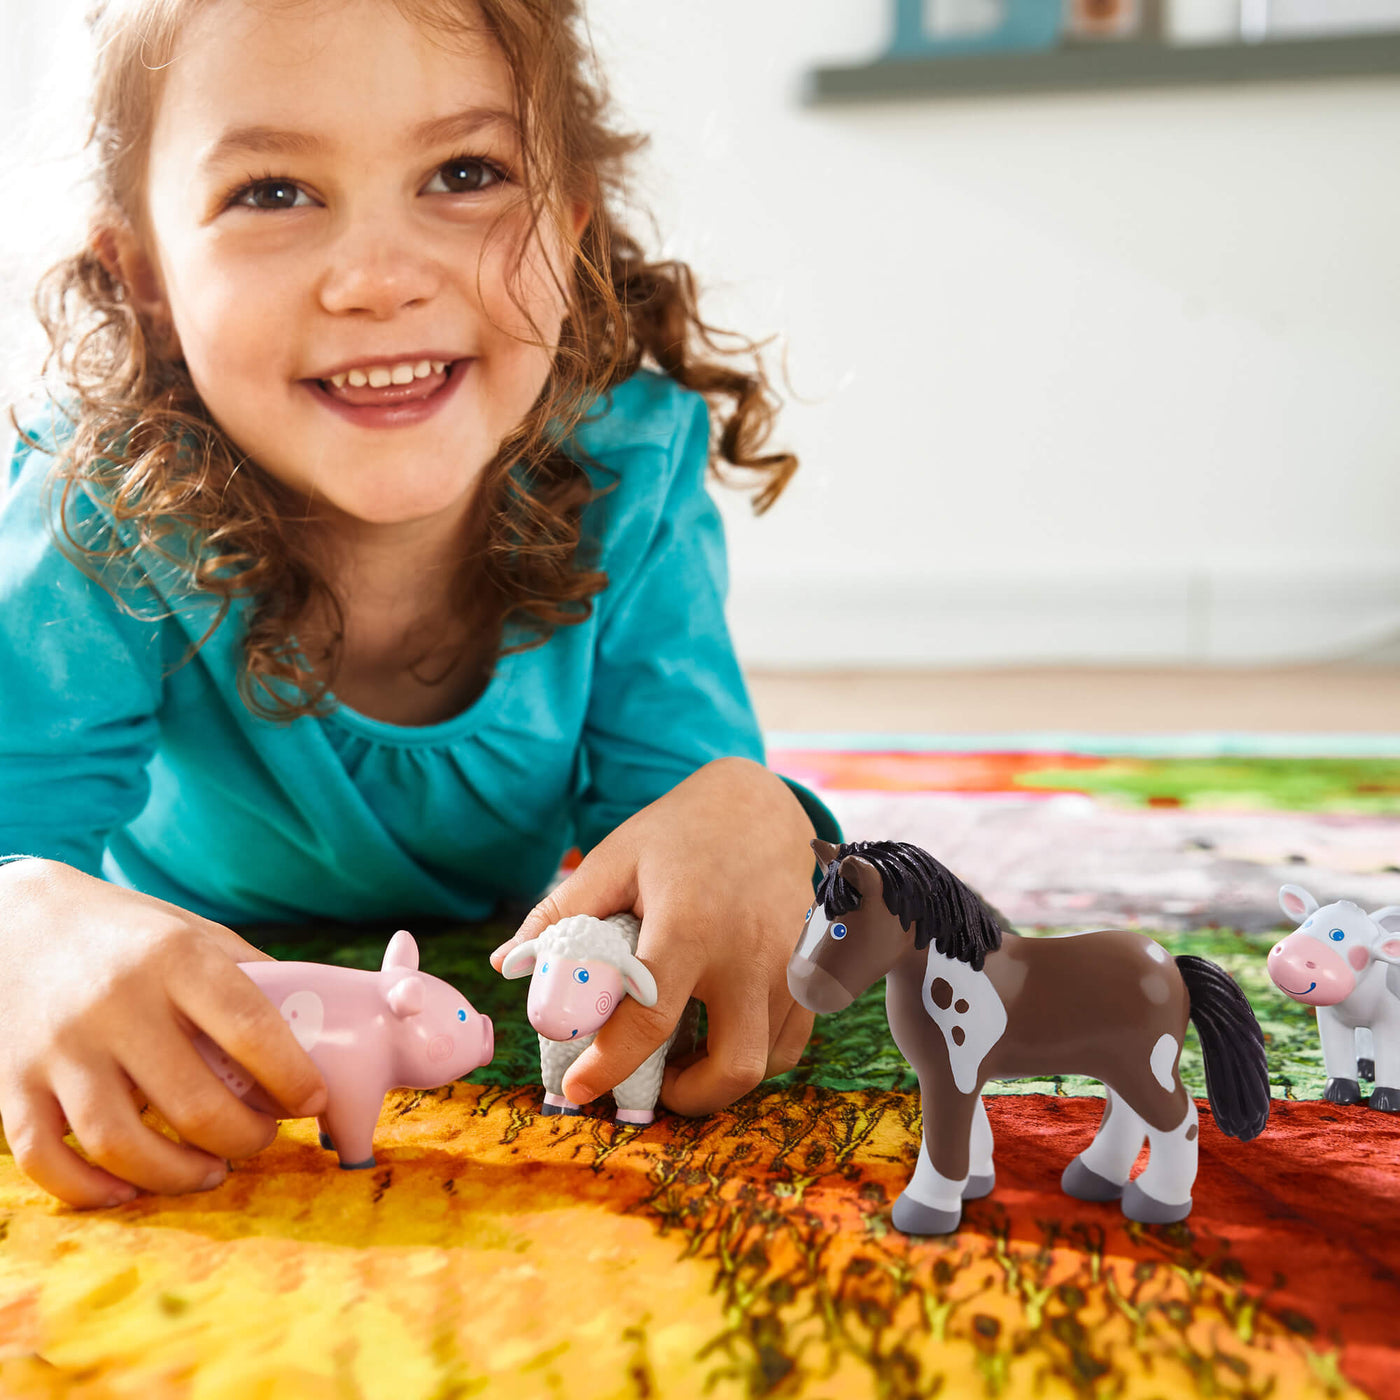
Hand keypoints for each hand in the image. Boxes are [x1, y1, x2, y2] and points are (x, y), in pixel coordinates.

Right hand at [0, 859, 327, 1207]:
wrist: (19, 922)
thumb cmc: (131, 935)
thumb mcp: (196, 934)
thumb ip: (251, 979)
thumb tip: (318, 1031)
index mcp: (175, 960)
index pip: (251, 1029)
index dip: (292, 1077)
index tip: (312, 1102)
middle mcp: (116, 1004)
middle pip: (194, 1103)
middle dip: (245, 1137)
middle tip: (262, 1138)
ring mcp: (59, 1048)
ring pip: (122, 1144)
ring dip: (178, 1174)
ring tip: (212, 1170)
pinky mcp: (12, 1083)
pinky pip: (46, 1159)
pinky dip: (91, 1190)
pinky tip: (131, 1189)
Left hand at [490, 757, 816, 1115]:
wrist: (760, 803)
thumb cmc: (679, 831)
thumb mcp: (614, 859)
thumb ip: (560, 913)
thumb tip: (507, 965)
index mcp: (689, 925)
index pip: (650, 1021)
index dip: (609, 1066)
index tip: (579, 1088)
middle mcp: (747, 954)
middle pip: (734, 1066)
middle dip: (690, 1098)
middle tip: (653, 1087)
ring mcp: (789, 965)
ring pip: (767, 1060)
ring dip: (721, 1078)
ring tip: (684, 1057)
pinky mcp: (810, 969)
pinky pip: (792, 1040)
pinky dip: (757, 1055)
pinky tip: (721, 1034)